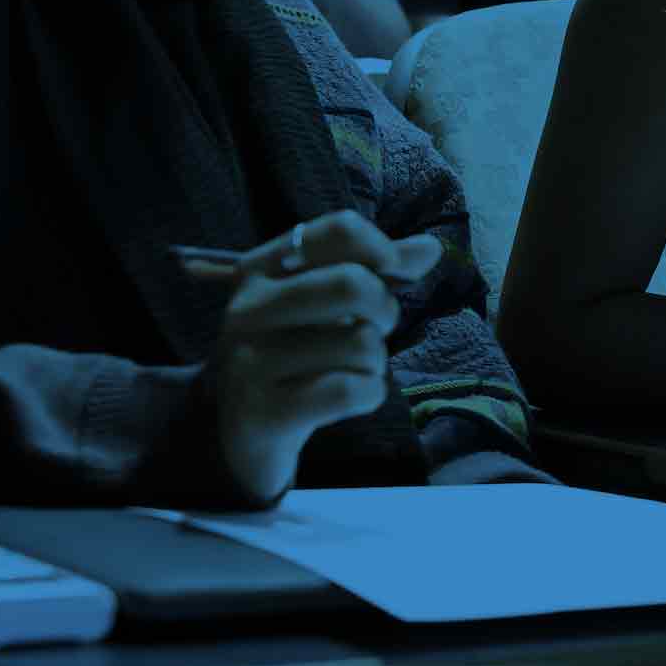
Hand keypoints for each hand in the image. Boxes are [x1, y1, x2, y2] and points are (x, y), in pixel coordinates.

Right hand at [203, 210, 443, 502]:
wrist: (236, 434)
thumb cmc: (288, 357)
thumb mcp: (317, 307)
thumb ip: (371, 272)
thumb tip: (430, 248)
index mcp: (259, 270)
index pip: (339, 231)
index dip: (384, 250)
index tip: (394, 274)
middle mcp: (247, 308)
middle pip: (353, 284)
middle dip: (385, 311)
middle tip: (374, 330)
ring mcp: (251, 361)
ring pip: (360, 343)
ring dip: (375, 362)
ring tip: (352, 369)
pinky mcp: (266, 411)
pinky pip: (352, 390)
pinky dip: (369, 394)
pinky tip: (351, 397)